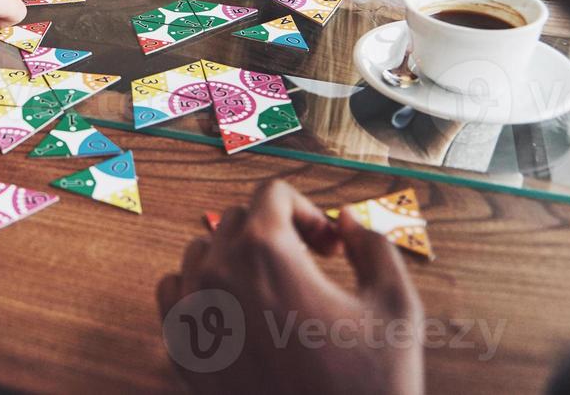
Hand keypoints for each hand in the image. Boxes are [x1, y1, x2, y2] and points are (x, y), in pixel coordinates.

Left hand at [158, 180, 423, 394]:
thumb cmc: (367, 387)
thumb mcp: (395, 308)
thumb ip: (375, 248)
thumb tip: (346, 219)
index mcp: (264, 251)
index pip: (272, 193)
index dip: (309, 211)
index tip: (330, 248)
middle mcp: (217, 273)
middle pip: (237, 220)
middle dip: (277, 235)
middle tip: (313, 271)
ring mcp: (190, 312)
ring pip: (200, 253)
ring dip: (235, 258)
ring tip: (275, 292)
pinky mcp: (178, 350)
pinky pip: (174, 293)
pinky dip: (200, 291)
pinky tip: (238, 315)